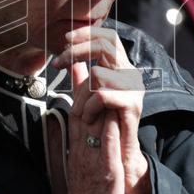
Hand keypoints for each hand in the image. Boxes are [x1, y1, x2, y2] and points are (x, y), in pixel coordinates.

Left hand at [53, 26, 149, 193]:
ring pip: (100, 72)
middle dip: (78, 49)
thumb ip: (81, 79)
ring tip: (77, 109)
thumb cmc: (103, 129)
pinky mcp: (132, 107)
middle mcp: (131, 75)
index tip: (64, 40)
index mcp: (121, 69)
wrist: (119, 160)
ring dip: (81, 90)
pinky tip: (86, 117)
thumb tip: (70, 60)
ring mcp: (134, 90)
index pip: (107, 37)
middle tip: (59, 61)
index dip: (86, 33)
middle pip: (106, 44)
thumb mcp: (88, 98)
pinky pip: (103, 95)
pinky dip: (89, 105)